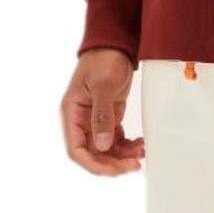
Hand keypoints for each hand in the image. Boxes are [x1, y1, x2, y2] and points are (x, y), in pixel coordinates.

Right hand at [60, 48, 145, 176]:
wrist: (115, 43)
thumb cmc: (104, 58)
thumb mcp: (103, 85)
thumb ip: (102, 115)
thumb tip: (101, 145)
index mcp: (72, 114)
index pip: (77, 150)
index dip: (93, 164)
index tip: (114, 169)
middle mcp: (81, 120)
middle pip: (93, 154)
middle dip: (112, 163)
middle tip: (134, 165)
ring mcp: (94, 120)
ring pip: (105, 149)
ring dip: (122, 155)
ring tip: (141, 152)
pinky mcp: (108, 117)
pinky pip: (115, 140)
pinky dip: (127, 146)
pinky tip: (140, 144)